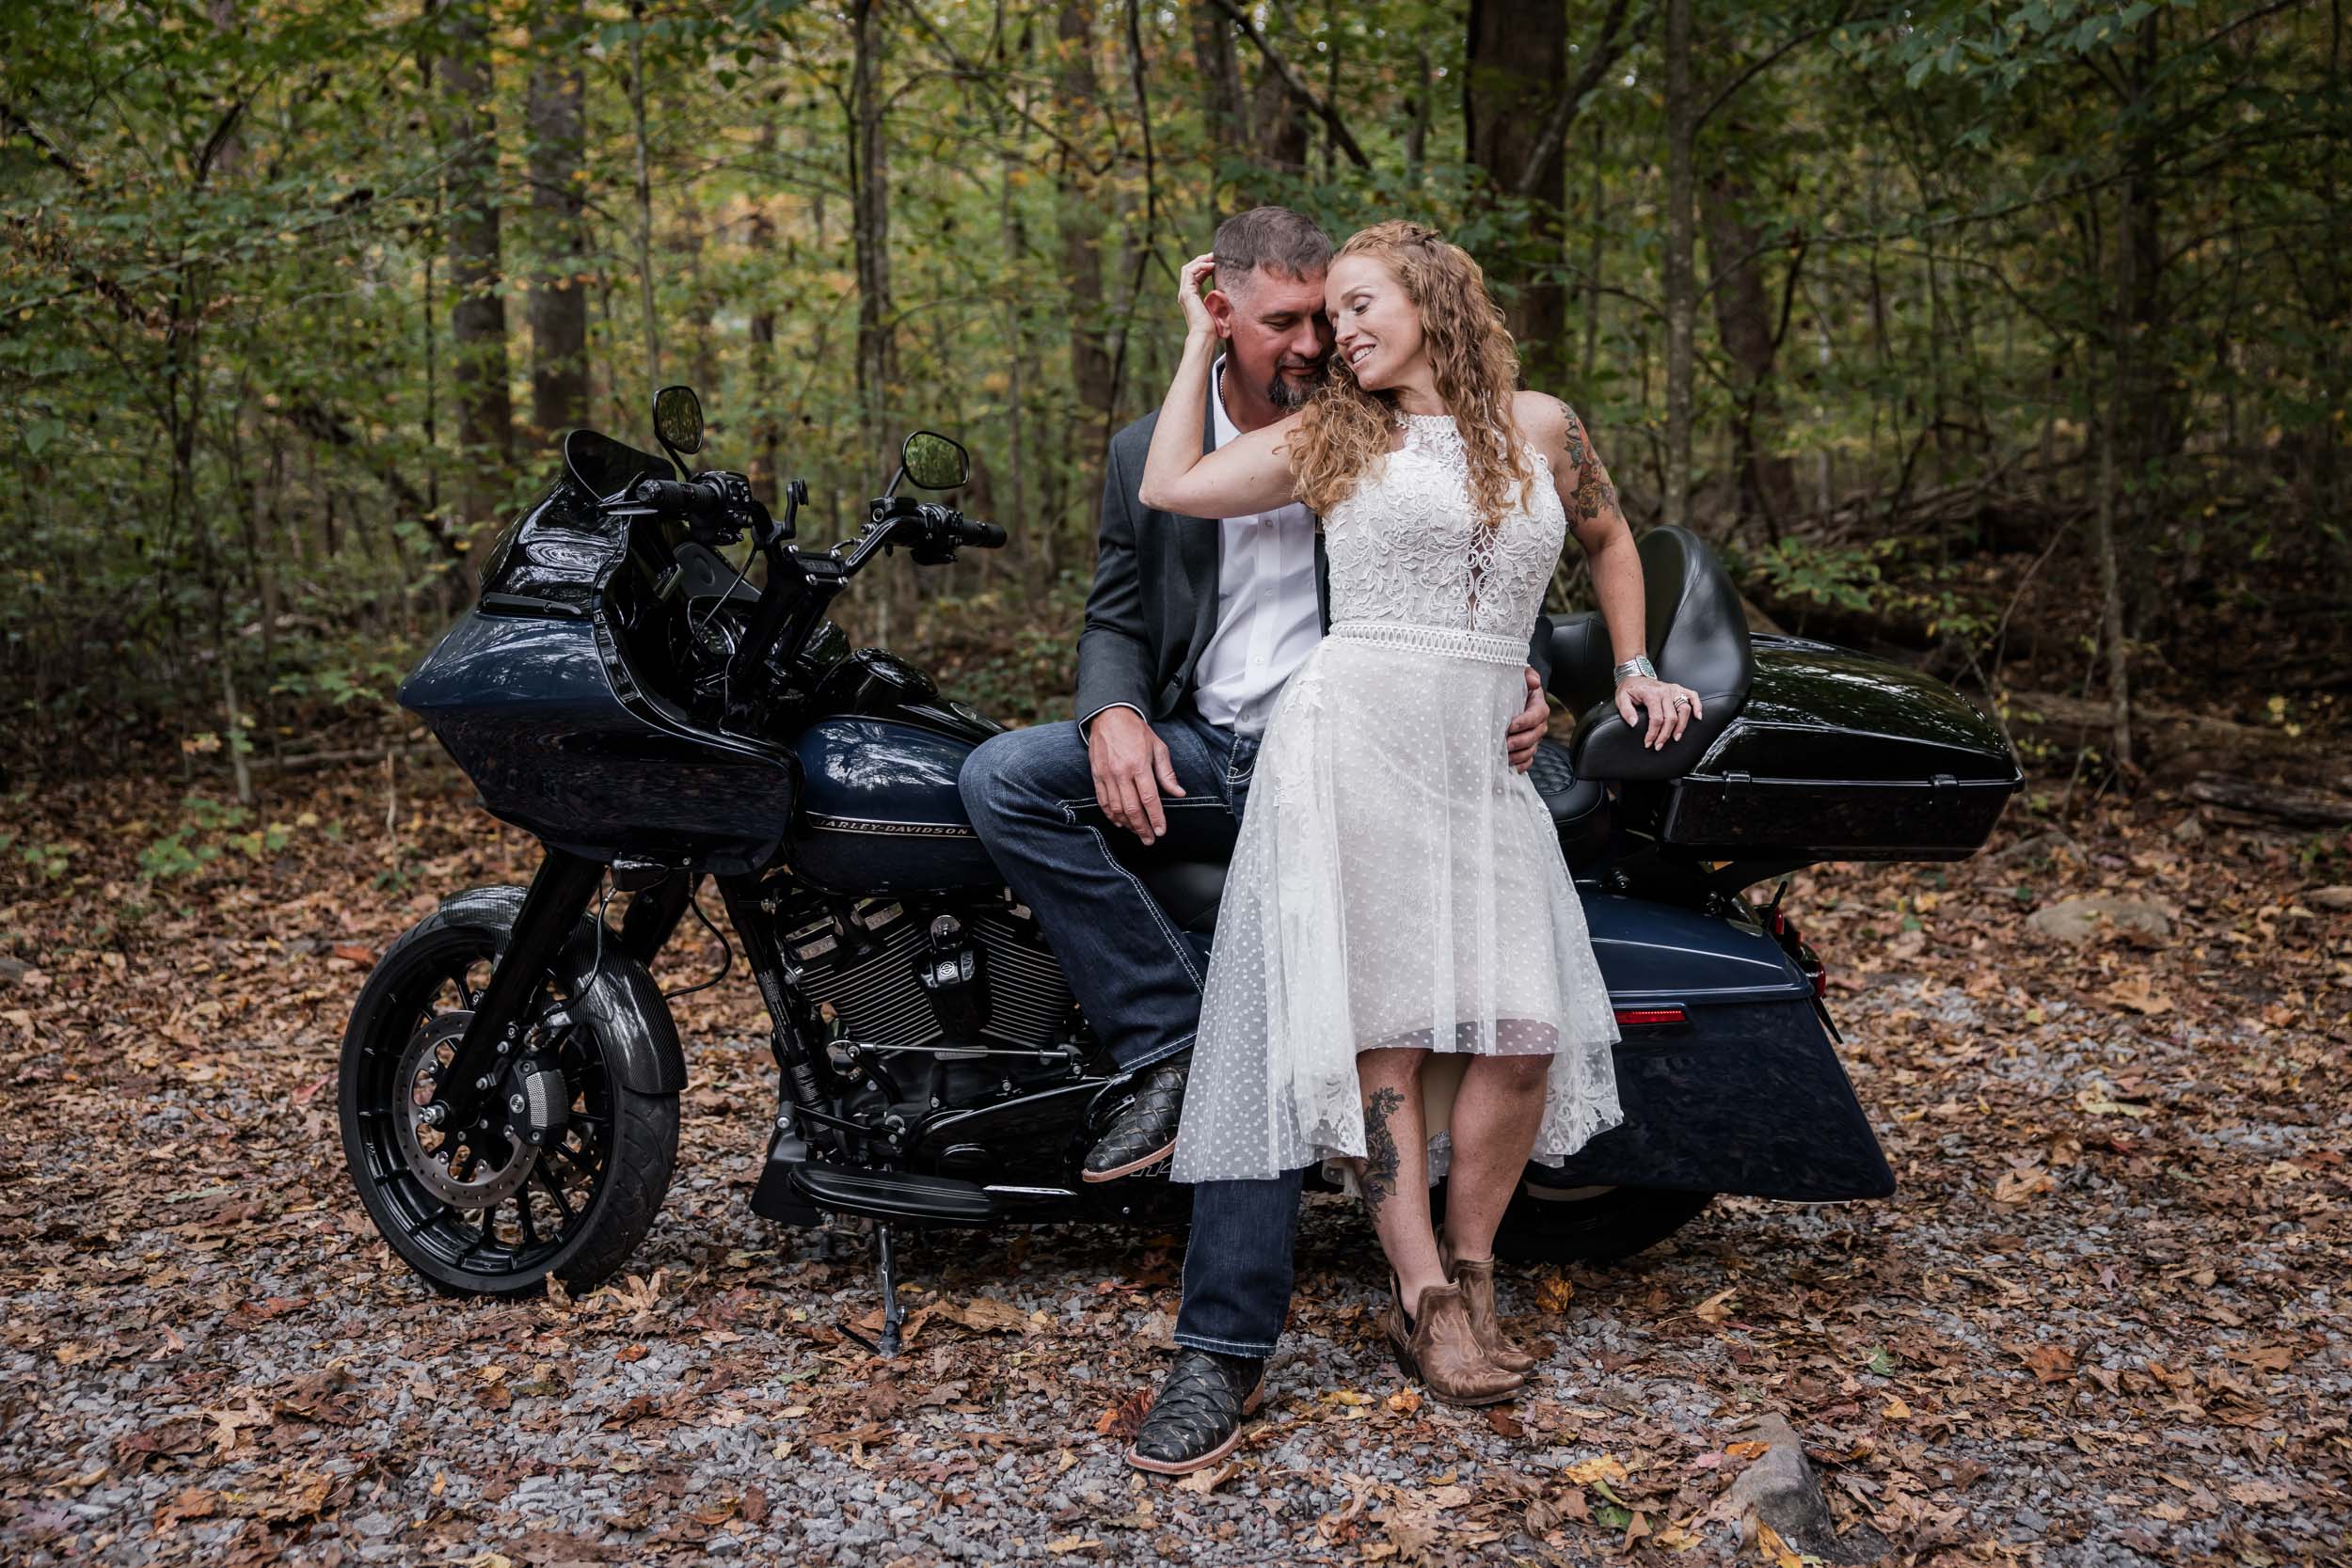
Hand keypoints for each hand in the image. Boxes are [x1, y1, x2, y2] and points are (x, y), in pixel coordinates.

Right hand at [1088, 706, 1185, 843]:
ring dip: (1127, 824)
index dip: (1156, 817)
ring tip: (1137, 832)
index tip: (1161, 831)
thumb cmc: (1137, 732)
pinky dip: (1111, 815)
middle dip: (1142, 828)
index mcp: (1139, 765)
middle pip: (1132, 808)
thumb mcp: (1158, 747)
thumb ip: (1167, 773)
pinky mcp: (1096, 775)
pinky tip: (1120, 823)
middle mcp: (1121, 772)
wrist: (1109, 716)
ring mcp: (1106, 775)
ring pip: (1116, 808)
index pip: (1149, 798)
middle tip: (1149, 839)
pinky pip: (1103, 801)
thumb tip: (1179, 793)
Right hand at [1177, 252, 1216, 339]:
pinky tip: (1212, 266)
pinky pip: (1190, 272)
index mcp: (1191, 297)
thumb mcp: (1217, 308)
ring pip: (1187, 268)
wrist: (1205, 336)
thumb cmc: (1213, 327)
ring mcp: (1184, 293)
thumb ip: (1219, 299)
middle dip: (1202, 260)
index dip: (1205, 267)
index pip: (1195, 276)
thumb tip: (1232, 294)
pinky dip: (1200, 266)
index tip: (1217, 262)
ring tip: (1214, 258)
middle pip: (1189, 269)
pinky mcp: (1186, 293)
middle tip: (1215, 256)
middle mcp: (1185, 294)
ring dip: (1201, 261)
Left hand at [1506, 666, 1546, 772]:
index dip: (1525, 721)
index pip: (1537, 715)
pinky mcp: (1527, 747)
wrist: (1509, 694)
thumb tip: (1534, 681)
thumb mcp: (1519, 675)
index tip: (1511, 726)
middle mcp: (1538, 723)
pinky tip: (1509, 766)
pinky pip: (1528, 759)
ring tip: (1504, 757)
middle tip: (1505, 744)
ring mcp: (1533, 737)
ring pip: (1531, 749)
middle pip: (1535, 735)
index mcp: (1538, 705)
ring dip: (1519, 755)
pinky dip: (1520, 765)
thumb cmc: (1513, 685)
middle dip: (1520, 741)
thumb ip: (1527, 674)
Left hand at [1615, 675, 1702, 750]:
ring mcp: (1673, 690)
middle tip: (1659, 745)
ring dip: (1682, 726)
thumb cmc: (1629, 688)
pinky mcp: (1678, 689)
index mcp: (1651, 694)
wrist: (1634, 675)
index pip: (1656, 719)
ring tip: (1676, 738)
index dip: (1653, 733)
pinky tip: (1697, 717)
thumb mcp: (1621, 698)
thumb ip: (1626, 711)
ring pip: (1684, 709)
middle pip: (1671, 717)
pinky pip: (1692, 696)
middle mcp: (1665, 692)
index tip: (1649, 743)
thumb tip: (1634, 723)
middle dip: (1665, 735)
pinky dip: (1697, 706)